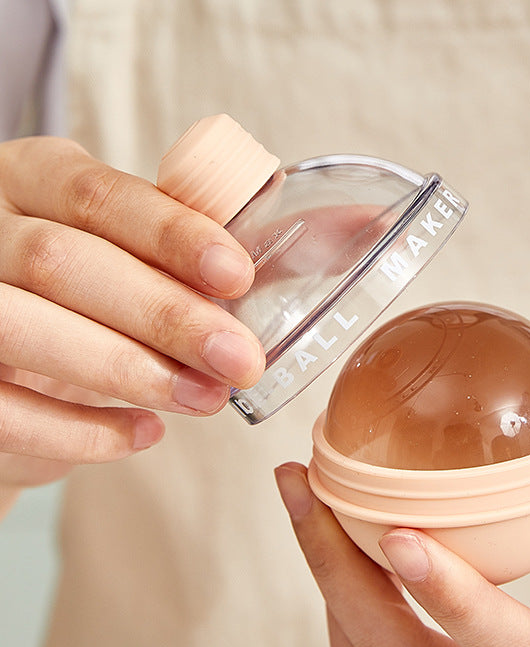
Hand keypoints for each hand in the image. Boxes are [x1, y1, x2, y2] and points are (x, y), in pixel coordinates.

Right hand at [0, 135, 264, 493]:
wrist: (16, 369)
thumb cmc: (95, 298)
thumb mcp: (138, 254)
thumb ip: (211, 244)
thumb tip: (347, 226)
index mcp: (38, 179)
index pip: (101, 194)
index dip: (169, 235)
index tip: (236, 276)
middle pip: (64, 262)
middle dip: (164, 316)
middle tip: (243, 362)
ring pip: (25, 329)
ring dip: (128, 371)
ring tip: (206, 401)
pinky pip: (3, 408)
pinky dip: (80, 432)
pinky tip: (143, 435)